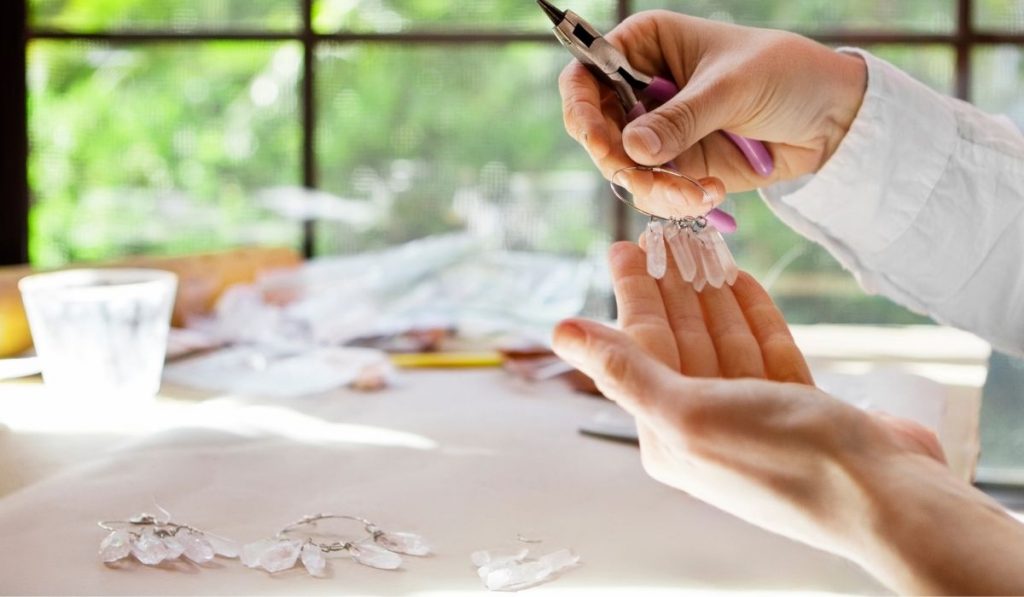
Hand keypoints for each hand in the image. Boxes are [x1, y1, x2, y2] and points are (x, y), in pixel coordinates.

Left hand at [551, 242, 995, 592]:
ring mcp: (755, 414)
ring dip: (709, 294)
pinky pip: (766, 350)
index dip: (633, 293)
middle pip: (680, 340)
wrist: (887, 498)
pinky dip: (753, 314)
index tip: (625, 246)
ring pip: (723, 341)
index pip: (641, 348)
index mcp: (669, 433)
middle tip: (660, 234)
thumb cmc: (784, 459)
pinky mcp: (799, 406)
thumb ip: (624, 370)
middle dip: (669, 287)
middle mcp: (706, 424)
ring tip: (698, 246)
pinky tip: (740, 280)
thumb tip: (560, 333)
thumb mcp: (687, 413)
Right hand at [559, 11, 866, 190]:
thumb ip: (681, 118)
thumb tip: (631, 149)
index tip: (594, 137)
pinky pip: (653, 191)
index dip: (580, 106)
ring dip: (652, 188)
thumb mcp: (732, 87)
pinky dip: (674, 200)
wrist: (831, 118)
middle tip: (643, 177)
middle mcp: (641, 89)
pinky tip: (710, 194)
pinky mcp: (676, 167)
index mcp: (645, 46)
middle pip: (596, 130)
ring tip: (694, 194)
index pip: (586, 73)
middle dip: (617, 160)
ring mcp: (657, 131)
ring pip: (623, 169)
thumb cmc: (786, 74)